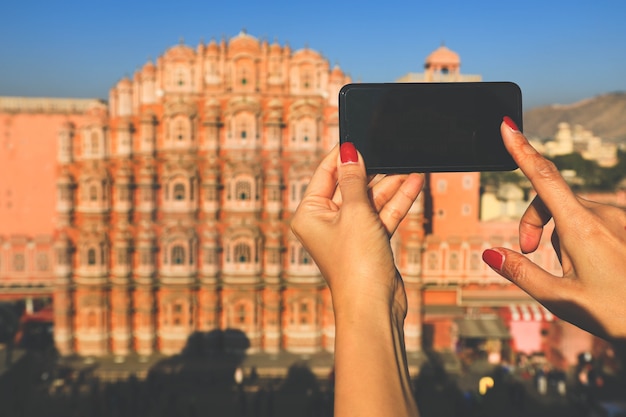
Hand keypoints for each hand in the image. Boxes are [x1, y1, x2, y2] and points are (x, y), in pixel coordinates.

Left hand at [291, 143, 422, 416]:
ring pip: (370, 200)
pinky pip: (382, 215)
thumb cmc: (356, 262)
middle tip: (392, 148)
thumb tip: (349, 150)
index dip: (343, 155)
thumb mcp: (355, 212)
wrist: (374, 306)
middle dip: (373, 169)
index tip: (359, 135)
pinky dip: (397, 201)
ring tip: (411, 163)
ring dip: (390, 184)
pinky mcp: (369, 242)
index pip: (326, 174)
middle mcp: (326, 221)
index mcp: (309, 213)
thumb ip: (354, 179)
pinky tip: (414, 182)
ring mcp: (348, 232)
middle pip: (350, 185)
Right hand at [483, 117, 625, 342]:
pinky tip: (589, 267)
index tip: (508, 128)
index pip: (543, 178)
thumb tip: (490, 254)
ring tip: (569, 271)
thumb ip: (521, 272)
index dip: (522, 150)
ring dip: (558, 234)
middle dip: (532, 221)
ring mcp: (618, 218)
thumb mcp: (560, 298)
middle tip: (529, 253)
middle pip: (551, 199)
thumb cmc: (615, 313)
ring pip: (571, 212)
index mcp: (582, 227)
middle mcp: (603, 214)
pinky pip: (593, 220)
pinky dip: (578, 236)